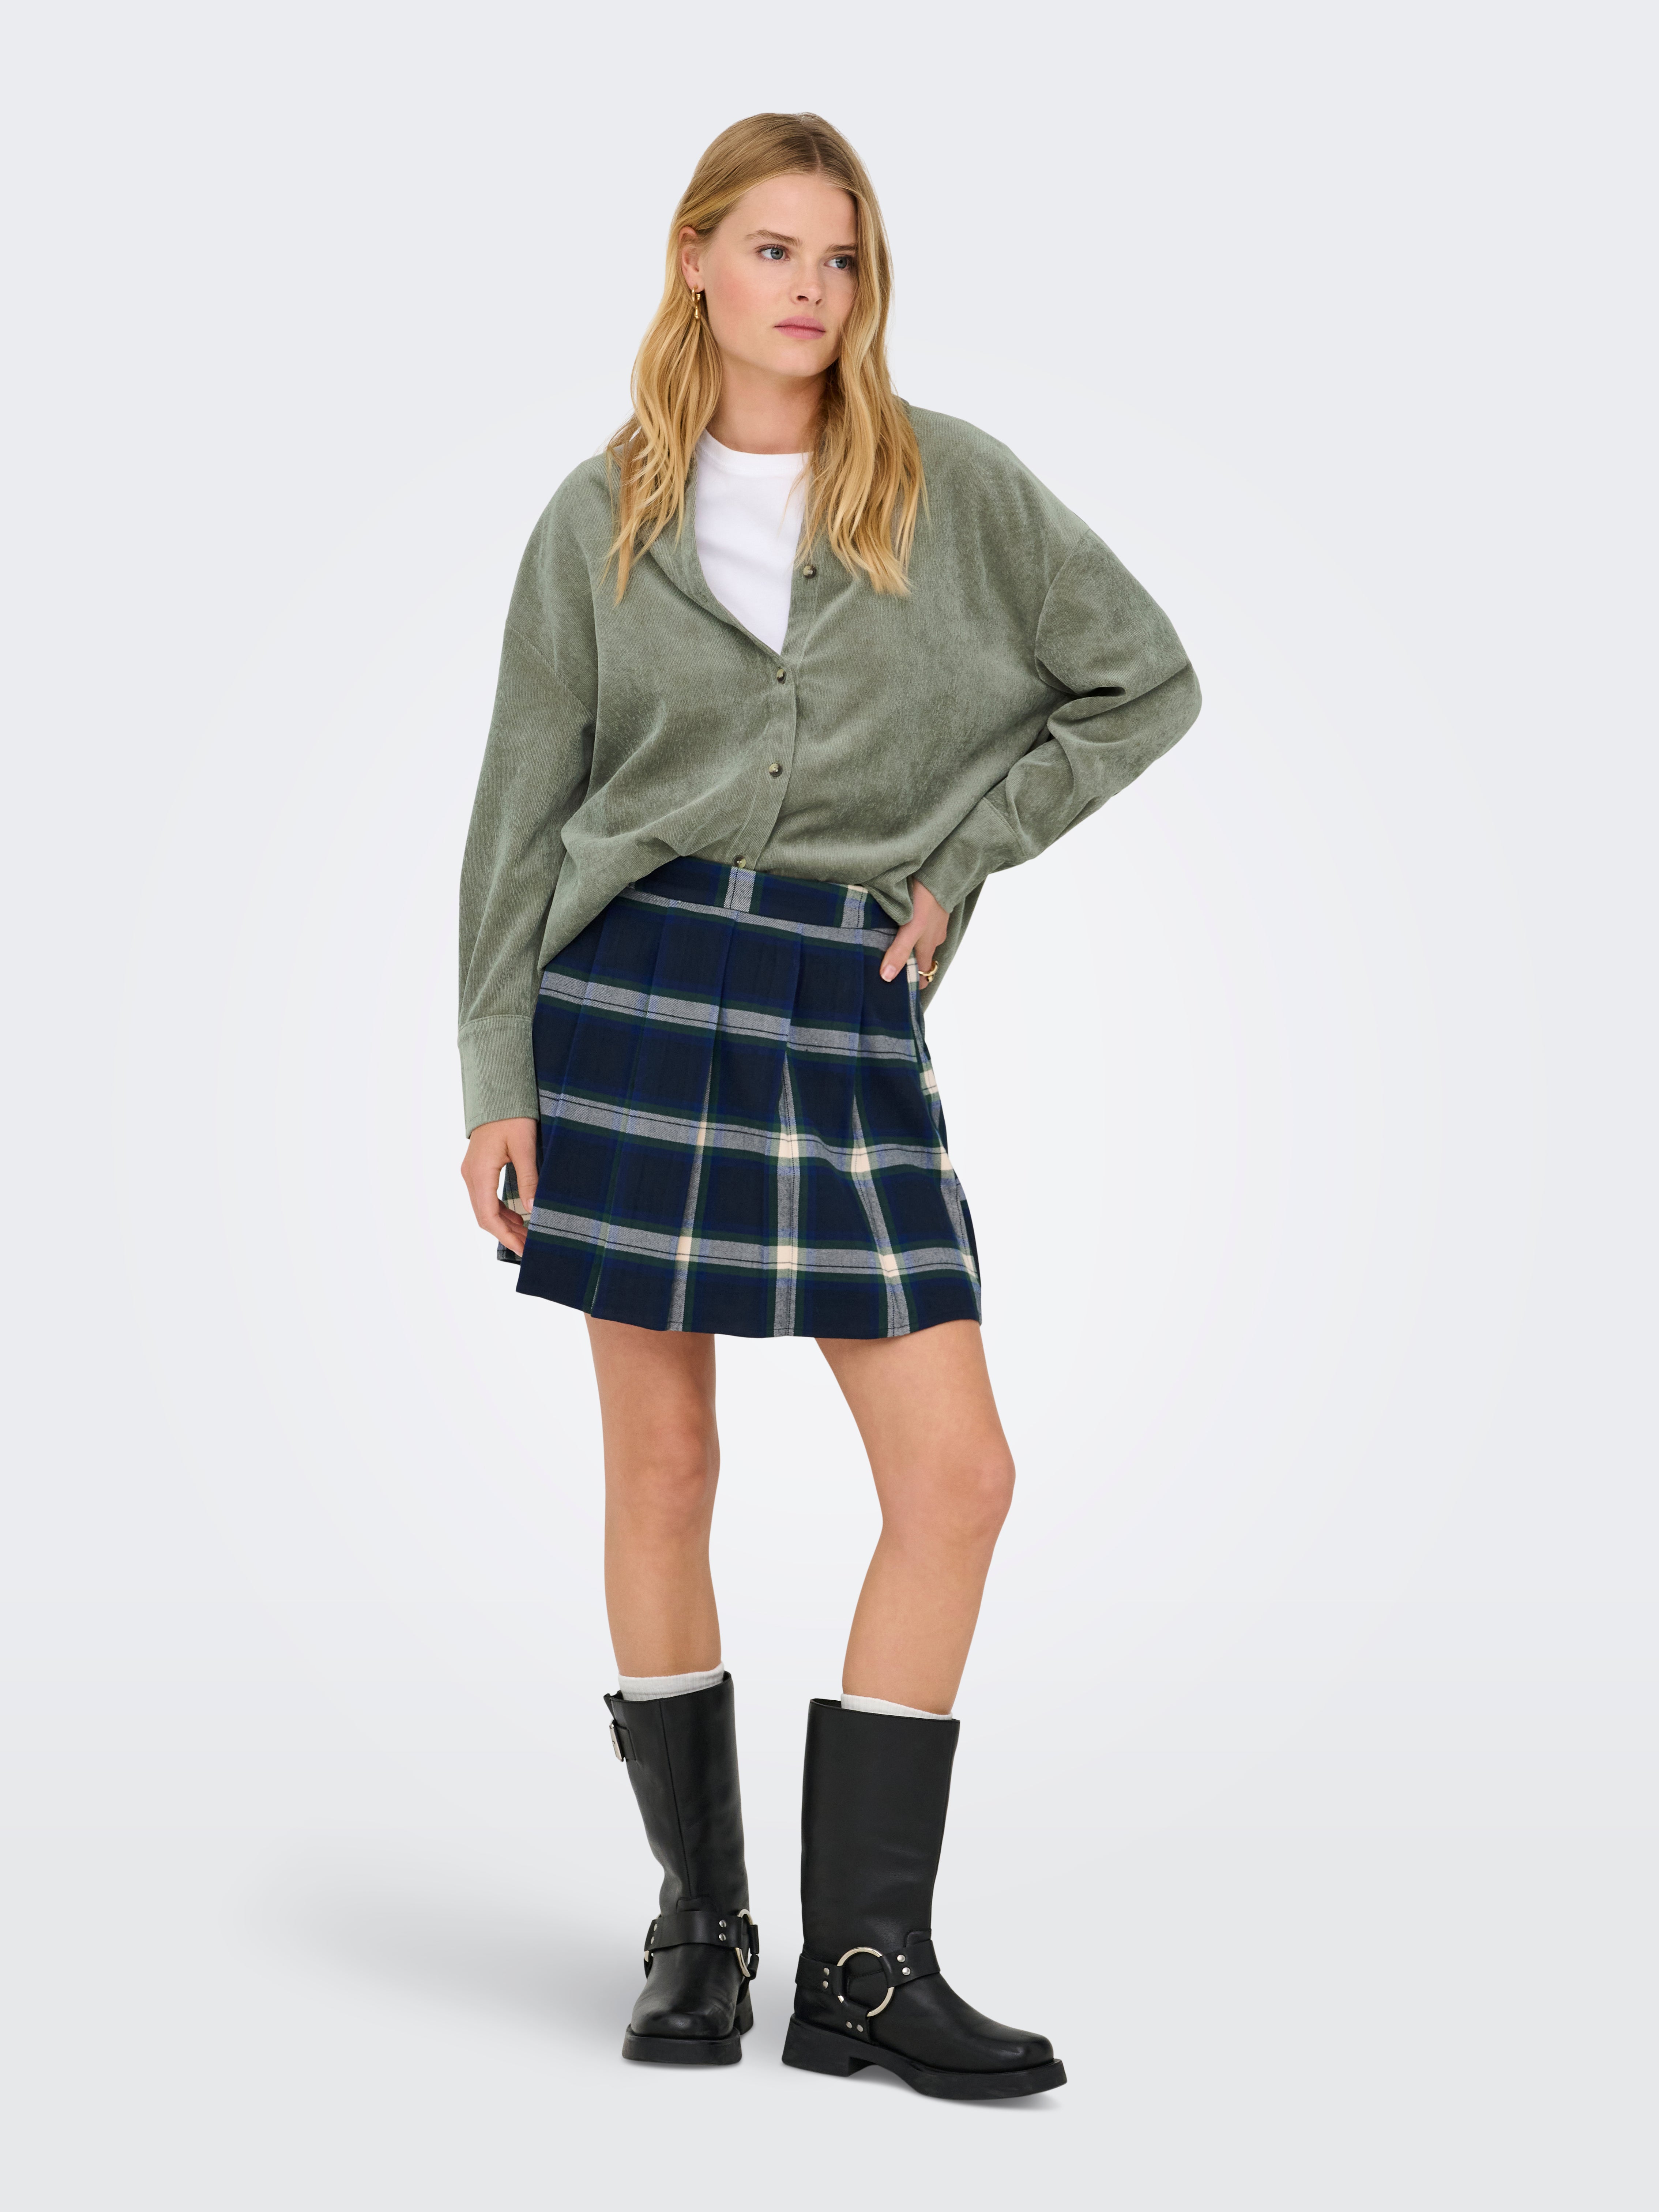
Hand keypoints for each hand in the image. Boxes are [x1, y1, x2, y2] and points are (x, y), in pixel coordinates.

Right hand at [461, 1116, 539, 1254]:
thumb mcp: (524, 1147)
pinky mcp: (478, 1168)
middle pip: (484, 1216)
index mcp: (479, 1173)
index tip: (524, 1249)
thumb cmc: (512, 1117)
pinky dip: (500, 1210)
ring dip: (504, 1224)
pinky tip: (518, 1217)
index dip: (506, 1237)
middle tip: (529, 1247)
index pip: (488, 1216)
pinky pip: (486, 1196)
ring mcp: (472, 1172)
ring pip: (484, 1208)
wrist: (498, 1094)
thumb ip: (528, 1179)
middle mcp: (470, 1175)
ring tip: (527, 1236)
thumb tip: (532, 1209)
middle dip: (506, 1234)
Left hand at [879, 878, 949, 986]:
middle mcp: (933, 938)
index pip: (923, 974)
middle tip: (886, 965)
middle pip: (920, 958)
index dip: (913, 983)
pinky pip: (921, 925)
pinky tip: (898, 921)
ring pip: (920, 941)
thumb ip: (899, 952)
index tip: (898, 988)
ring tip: (887, 942)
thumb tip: (886, 977)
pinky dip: (911, 928)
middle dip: (907, 964)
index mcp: (928, 947)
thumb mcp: (911, 929)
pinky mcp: (931, 909)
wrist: (941, 872)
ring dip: (907, 944)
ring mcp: (934, 924)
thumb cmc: (927, 902)